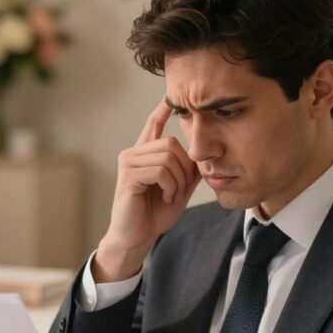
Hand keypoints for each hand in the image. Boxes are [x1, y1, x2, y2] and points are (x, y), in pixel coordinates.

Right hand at [94, 98, 199, 281]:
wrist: (137, 237)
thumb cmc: (154, 214)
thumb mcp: (179, 189)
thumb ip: (189, 171)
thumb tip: (204, 154)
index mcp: (144, 155)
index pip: (153, 124)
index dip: (162, 109)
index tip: (171, 96)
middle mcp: (133, 154)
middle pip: (171, 144)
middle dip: (185, 169)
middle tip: (180, 190)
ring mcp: (128, 163)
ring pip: (168, 157)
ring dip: (178, 181)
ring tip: (172, 196)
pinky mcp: (128, 175)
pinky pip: (160, 170)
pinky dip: (171, 186)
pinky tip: (166, 197)